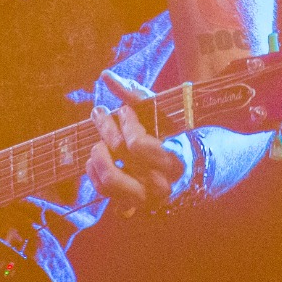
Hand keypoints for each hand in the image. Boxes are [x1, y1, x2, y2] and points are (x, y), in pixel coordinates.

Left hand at [85, 70, 183, 216]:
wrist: (187, 175)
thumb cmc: (173, 137)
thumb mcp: (160, 115)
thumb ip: (134, 94)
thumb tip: (105, 76)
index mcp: (174, 161)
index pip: (137, 145)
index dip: (126, 124)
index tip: (125, 111)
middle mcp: (160, 185)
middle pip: (120, 158)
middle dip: (106, 130)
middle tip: (99, 113)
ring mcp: (144, 199)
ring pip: (108, 179)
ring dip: (98, 153)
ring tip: (98, 139)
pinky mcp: (130, 206)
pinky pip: (102, 190)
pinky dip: (94, 170)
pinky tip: (98, 154)